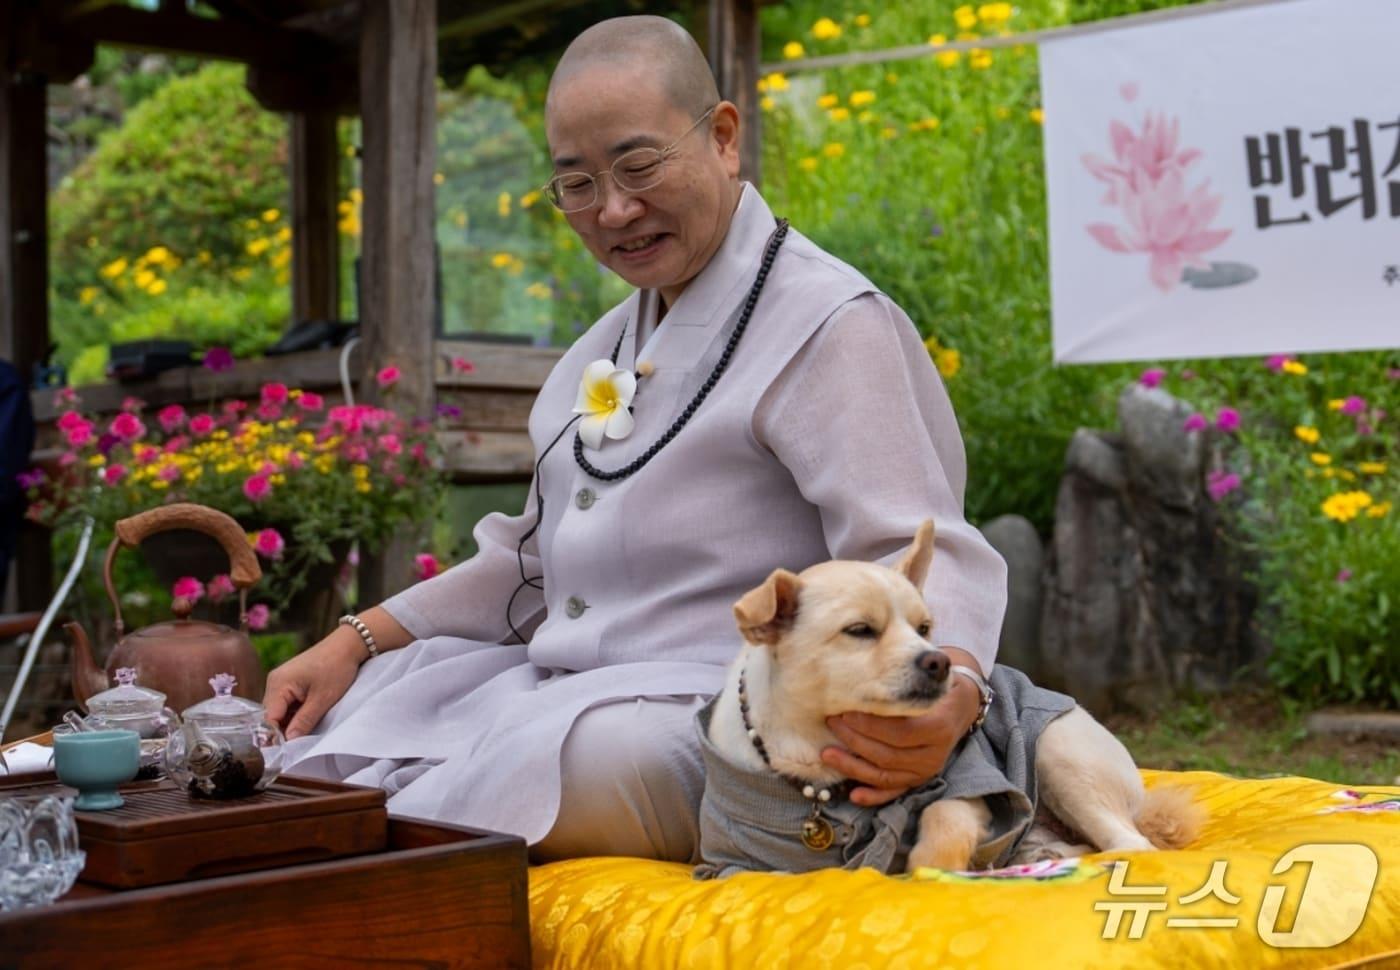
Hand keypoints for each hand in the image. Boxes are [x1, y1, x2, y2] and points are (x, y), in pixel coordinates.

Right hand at [263, 629, 363, 740]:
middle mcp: (274, 682)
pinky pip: (286, 703)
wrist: (347, 644)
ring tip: (306, 730)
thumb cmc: (336, 668)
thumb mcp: (323, 699)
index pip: (268, 718)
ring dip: (290, 722)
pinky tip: (307, 717)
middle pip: (271, 716)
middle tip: (298, 744)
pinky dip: (295, 713)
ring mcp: (281, 681)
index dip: (275, 736)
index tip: (287, 751)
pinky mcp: (289, 681)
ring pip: (279, 711)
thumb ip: (304, 721)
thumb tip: (289, 741)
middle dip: (283, 730)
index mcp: (278, 684)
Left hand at [821, 659, 981, 806]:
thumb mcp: (929, 681)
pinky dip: (873, 795)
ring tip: (828, 754)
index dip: (869, 725)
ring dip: (853, 767)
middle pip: (887, 754)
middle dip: (854, 740)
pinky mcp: (918, 781)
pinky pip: (893, 791)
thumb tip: (870, 673)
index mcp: (938, 728)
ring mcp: (926, 771)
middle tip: (832, 723)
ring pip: (885, 775)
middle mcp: (933, 755)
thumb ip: (906, 684)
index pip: (899, 731)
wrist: (959, 706)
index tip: (845, 712)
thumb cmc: (936, 689)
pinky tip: (853, 794)